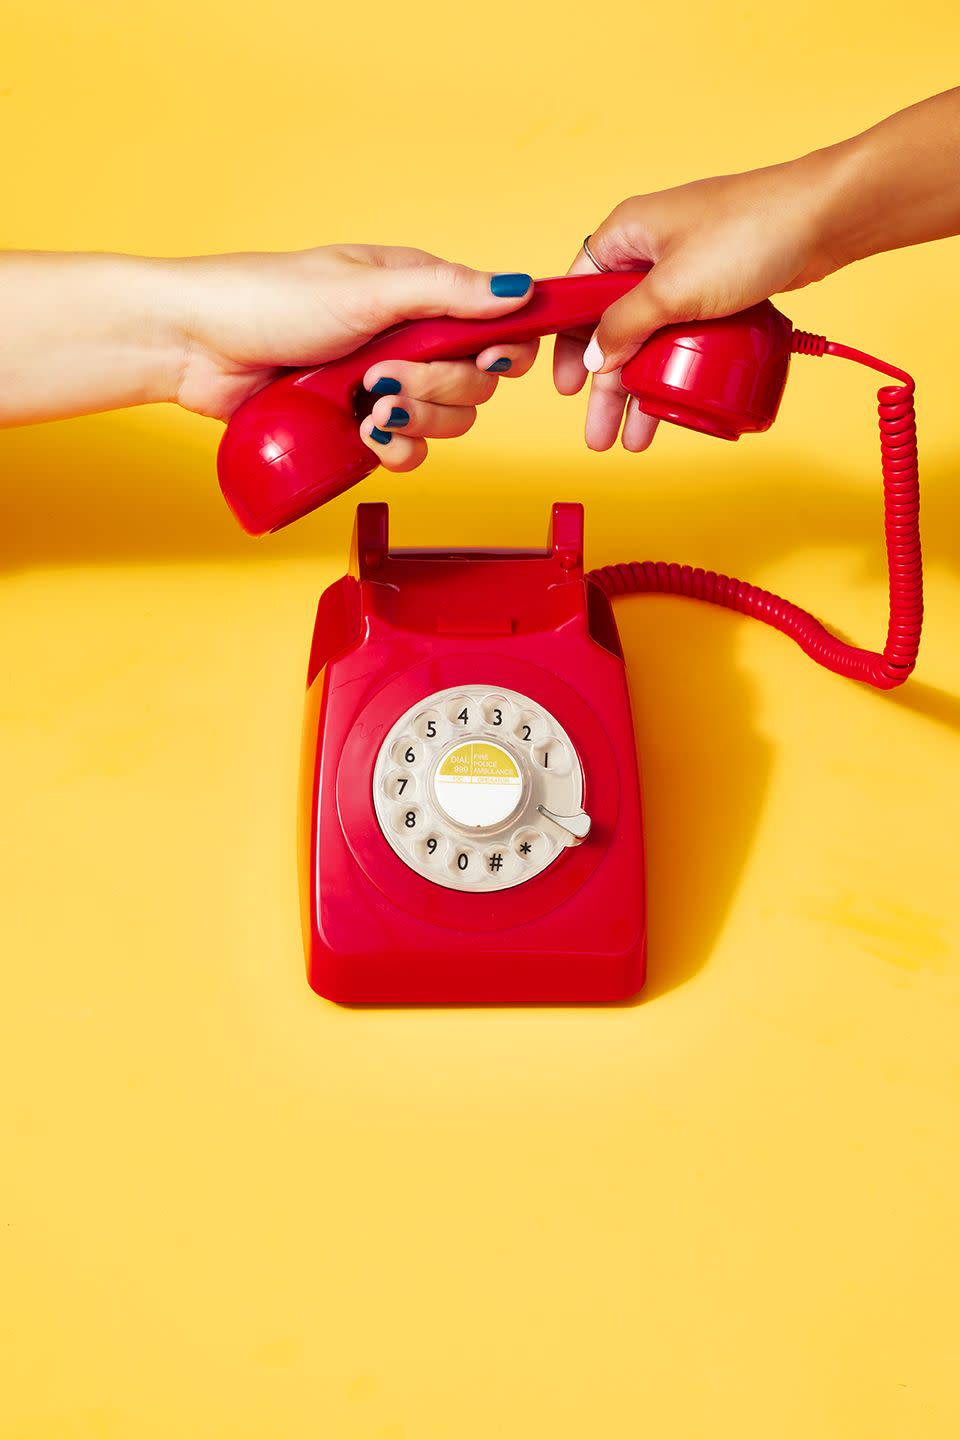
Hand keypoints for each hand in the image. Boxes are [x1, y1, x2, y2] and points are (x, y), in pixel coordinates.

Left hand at [174, 244, 538, 466]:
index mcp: (418, 294)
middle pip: (475, 384)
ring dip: (416, 422)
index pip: (495, 326)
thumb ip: (446, 292)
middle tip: (384, 377)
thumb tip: (519, 289)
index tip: (485, 360)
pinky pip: (407, 451)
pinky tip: (366, 436)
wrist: (198, 347)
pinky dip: (396, 450)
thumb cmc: (270, 298)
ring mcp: (384, 384)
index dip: (503, 350)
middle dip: (439, 390)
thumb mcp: (366, 289)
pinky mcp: (358, 424)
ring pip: (446, 423)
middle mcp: (409, 339)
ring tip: (367, 406)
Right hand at [553, 153, 841, 451]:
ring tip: (637, 435)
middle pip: (613, 328)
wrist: (823, 218)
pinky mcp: (716, 287)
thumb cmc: (748, 232)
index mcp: (625, 235)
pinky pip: (682, 336)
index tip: (569, 387)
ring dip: (641, 389)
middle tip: (602, 432)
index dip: (568, 344)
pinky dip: (674, 370)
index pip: (578, 293)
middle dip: (607, 386)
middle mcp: (649, 251)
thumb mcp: (671, 288)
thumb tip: (594, 359)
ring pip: (649, 338)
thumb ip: (625, 326)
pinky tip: (673, 402)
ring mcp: (684, 270)